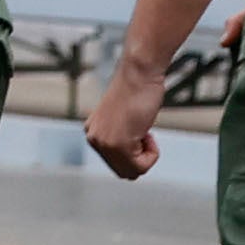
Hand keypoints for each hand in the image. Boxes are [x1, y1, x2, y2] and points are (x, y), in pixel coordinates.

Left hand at [87, 58, 166, 180]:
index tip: (139, 131)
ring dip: (146, 156)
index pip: (115, 162)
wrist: (139, 73)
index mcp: (92, 132)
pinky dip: (152, 154)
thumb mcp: (122, 118)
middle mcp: (93, 139)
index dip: (135, 152)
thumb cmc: (137, 89)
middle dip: (139, 157)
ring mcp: (104, 143)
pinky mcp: (117, 145)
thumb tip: (129, 159)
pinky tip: (147, 132)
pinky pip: (141, 166)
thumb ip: (120, 136)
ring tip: (144, 131)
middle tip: (143, 133)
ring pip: (132, 171)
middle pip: (123, 171)